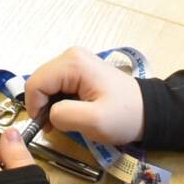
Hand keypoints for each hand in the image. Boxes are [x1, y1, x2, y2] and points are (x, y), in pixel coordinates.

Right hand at [21, 47, 145, 145]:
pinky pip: (57, 84)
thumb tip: (49, 113)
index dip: (35, 107)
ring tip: (64, 120)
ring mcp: (75, 61)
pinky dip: (57, 99)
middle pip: (39, 81)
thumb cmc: (124, 116)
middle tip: (55, 126)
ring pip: (46, 83)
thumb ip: (64, 115)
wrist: (148, 112)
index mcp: (72, 63)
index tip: (47, 127)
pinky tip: (70, 111)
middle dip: (42, 105)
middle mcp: (71, 55)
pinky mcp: (79, 69)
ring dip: (49, 103)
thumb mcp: (94, 121)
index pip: (36, 83)